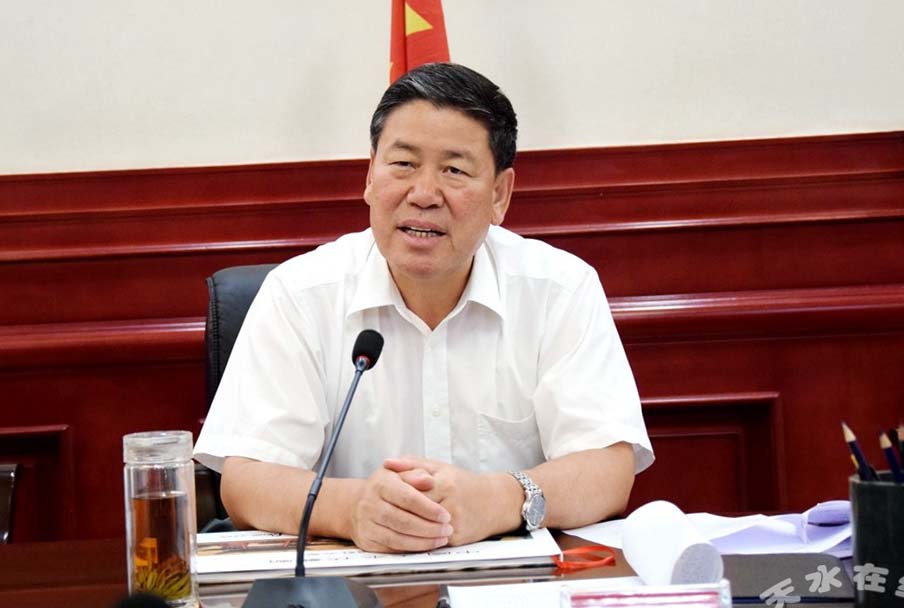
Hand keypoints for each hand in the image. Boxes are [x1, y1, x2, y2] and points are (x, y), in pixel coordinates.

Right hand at [348, 466, 452, 552]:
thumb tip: (428, 479)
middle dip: (429, 528)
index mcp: (380, 484)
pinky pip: (393, 549)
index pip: (408, 498)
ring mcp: (367, 524)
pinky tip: (427, 544)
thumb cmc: (386, 487)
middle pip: (404, 521)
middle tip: (447, 530)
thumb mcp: (400, 473)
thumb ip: (416, 473)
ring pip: (399, 538)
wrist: (357, 505)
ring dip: (424, 541)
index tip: (446, 515)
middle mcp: (370, 504)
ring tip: (442, 539)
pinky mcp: (368, 541)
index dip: (429, 509)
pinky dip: (413, 549)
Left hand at [385, 457, 520, 545]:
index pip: (412, 491)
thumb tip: (387, 463)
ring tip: (391, 527)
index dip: (396, 495)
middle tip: (382, 515)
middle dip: (398, 514)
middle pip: (415, 511)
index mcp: (445, 483)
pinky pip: (432, 541)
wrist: (495, 502)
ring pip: (422, 529)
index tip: (383, 497)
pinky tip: (406, 538)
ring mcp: (455, 522)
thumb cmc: (464, 483)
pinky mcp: (458, 538)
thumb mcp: (440, 467)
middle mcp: (451, 503)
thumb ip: (412, 464)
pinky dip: (418, 540)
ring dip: (405, 530)